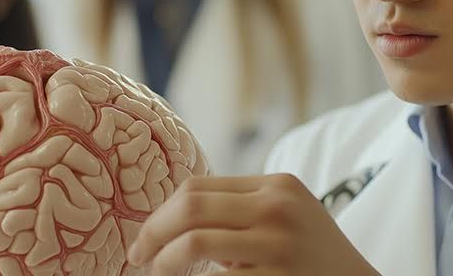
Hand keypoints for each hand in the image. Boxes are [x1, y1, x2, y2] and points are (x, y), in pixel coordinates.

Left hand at [127, 174, 380, 275]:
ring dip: (166, 261)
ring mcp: (280, 244)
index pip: (198, 188)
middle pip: (190, 207)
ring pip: (196, 243)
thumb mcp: (286, 217)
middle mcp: (278, 207)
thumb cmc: (312, 259)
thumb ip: (240, 210)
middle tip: (139, 256)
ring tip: (160, 272)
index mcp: (277, 185)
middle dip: (154, 233)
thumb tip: (167, 221)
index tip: (146, 238)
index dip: (161, 214)